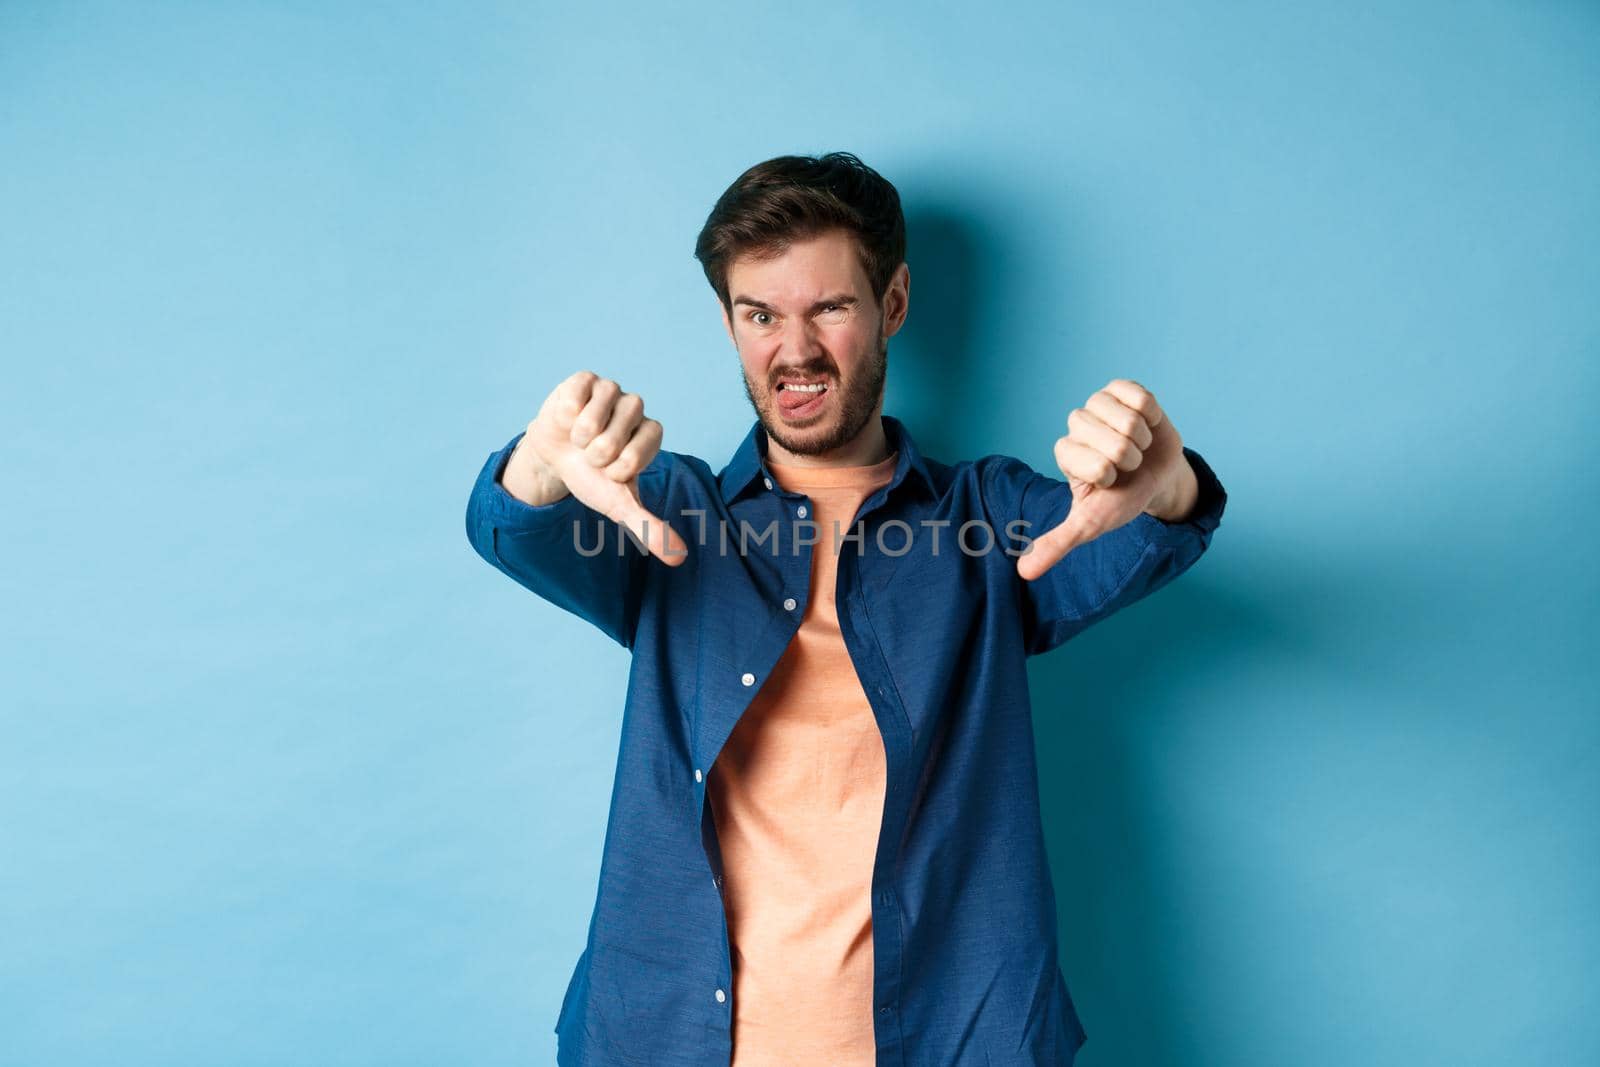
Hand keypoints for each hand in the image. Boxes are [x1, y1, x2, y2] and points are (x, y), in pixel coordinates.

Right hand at [511, 370, 688, 565]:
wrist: (555, 456)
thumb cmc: (592, 478)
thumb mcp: (619, 505)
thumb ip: (649, 528)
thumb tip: (679, 558)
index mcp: (650, 434)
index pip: (640, 453)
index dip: (618, 468)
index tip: (611, 471)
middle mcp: (636, 409)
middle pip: (615, 437)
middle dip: (595, 456)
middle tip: (591, 455)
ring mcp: (611, 391)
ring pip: (595, 417)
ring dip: (579, 437)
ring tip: (578, 439)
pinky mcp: (585, 380)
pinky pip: (577, 396)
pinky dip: (567, 415)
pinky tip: (568, 419)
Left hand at [1015, 378, 1188, 581]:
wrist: (1156, 479)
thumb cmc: (1121, 499)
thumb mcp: (1089, 525)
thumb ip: (1057, 544)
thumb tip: (1024, 573)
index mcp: (1065, 453)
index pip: (1099, 465)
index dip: (1114, 476)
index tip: (1110, 481)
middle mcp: (1076, 425)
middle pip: (1116, 441)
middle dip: (1131, 459)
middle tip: (1126, 464)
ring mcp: (1098, 404)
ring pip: (1129, 420)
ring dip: (1143, 439)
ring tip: (1137, 446)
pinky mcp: (1121, 389)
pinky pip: (1141, 397)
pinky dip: (1152, 415)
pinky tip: (1145, 424)